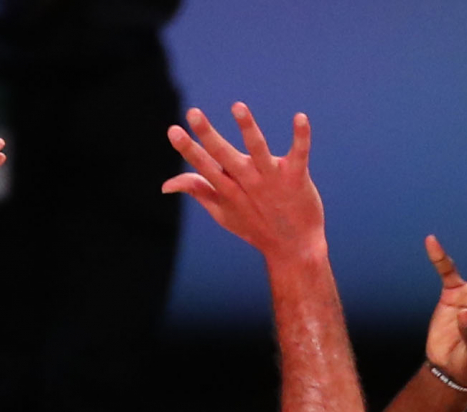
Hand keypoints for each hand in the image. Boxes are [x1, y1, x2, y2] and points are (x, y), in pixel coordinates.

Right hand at [165, 105, 325, 261]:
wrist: (296, 249)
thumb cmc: (255, 227)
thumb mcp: (222, 211)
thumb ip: (197, 191)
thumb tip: (165, 185)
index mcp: (228, 189)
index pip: (205, 167)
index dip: (189, 150)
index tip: (173, 130)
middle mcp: (248, 182)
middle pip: (225, 156)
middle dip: (209, 136)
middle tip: (193, 113)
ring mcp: (273, 179)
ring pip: (258, 150)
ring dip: (248, 128)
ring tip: (238, 107)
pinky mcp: (296, 178)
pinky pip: (299, 154)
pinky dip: (301, 137)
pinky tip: (301, 118)